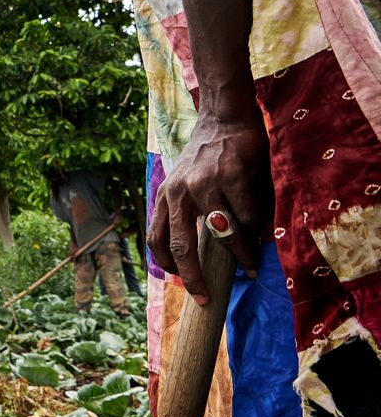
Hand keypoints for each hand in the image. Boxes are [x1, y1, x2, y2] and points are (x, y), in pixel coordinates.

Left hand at [148, 111, 268, 302]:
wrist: (226, 118)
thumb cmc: (209, 159)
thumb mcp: (187, 184)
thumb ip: (190, 214)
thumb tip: (203, 257)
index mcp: (164, 196)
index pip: (156, 239)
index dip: (168, 265)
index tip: (182, 284)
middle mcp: (178, 191)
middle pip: (179, 245)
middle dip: (193, 277)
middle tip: (205, 298)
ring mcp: (204, 182)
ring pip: (219, 231)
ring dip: (237, 254)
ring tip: (249, 267)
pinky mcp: (231, 173)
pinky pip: (246, 212)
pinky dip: (254, 228)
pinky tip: (260, 235)